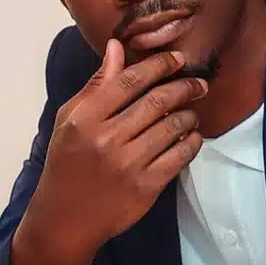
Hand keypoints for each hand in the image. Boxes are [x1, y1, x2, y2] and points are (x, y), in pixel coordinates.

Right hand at [11, 39, 205, 264]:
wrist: (66, 218)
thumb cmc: (68, 162)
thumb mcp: (70, 119)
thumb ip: (97, 84)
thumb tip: (117, 46)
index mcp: (86, 118)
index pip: (130, 80)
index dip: (159, 64)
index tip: (178, 58)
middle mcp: (108, 138)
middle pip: (157, 101)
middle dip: (185, 87)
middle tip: (199, 84)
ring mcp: (128, 164)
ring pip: (173, 127)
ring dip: (189, 115)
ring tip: (192, 112)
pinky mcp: (147, 187)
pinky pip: (180, 156)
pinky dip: (192, 143)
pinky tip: (192, 137)